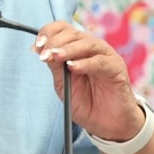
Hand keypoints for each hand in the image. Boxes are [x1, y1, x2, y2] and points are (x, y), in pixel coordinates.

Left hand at [33, 21, 144, 141]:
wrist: (107, 124)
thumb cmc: (86, 102)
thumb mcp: (63, 84)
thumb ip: (55, 66)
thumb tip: (40, 49)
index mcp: (77, 48)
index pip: (62, 29)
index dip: (48, 33)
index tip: (37, 46)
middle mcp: (92, 48)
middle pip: (73, 33)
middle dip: (55, 42)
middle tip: (44, 54)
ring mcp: (106, 57)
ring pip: (87, 44)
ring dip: (68, 49)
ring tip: (55, 56)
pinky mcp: (116, 69)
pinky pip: (101, 61)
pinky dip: (85, 63)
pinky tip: (73, 67)